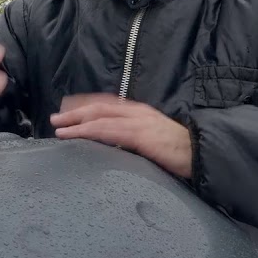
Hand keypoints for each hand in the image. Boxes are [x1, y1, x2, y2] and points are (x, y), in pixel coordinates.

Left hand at [50, 94, 192, 178]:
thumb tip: (117, 148)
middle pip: (100, 107)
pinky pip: (108, 130)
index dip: (86, 106)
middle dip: (75, 112)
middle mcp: (137, 112)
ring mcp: (138, 122)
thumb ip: (135, 140)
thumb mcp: (154, 140)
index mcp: (140, 112)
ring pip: (100, 117)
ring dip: (76, 122)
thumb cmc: (180, 152)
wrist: (201, 153)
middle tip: (55, 119)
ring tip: (58, 128)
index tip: (69, 111)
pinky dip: (88, 131)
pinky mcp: (139, 134)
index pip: (108, 104)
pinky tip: (75, 135)